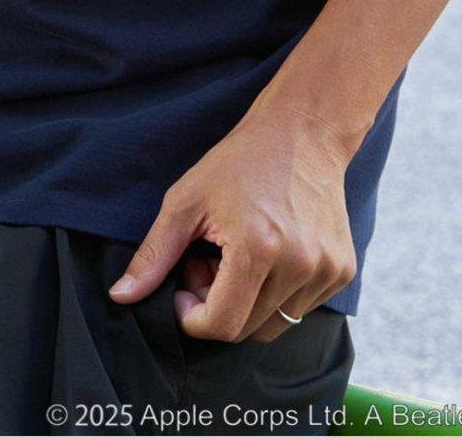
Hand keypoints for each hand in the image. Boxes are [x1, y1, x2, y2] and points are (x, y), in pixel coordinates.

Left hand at [107, 102, 356, 343]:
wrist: (301, 132)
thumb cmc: (238, 161)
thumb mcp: (185, 201)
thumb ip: (154, 254)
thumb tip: (120, 297)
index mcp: (258, 250)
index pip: (221, 326)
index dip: (192, 316)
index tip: (184, 283)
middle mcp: (299, 266)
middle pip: (246, 330)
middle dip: (217, 306)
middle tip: (207, 261)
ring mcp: (326, 271)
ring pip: (274, 324)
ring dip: (247, 302)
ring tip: (235, 255)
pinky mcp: (342, 270)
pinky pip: (299, 307)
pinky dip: (276, 293)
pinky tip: (266, 251)